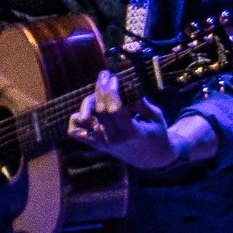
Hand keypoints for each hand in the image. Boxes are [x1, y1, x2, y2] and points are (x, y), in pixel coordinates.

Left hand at [66, 70, 181, 170]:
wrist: (151, 157)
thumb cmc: (156, 133)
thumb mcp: (156, 117)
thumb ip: (142, 103)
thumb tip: (128, 86)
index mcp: (132, 133)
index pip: (114, 109)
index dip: (112, 91)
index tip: (114, 77)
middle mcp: (114, 139)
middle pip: (99, 110)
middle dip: (101, 88)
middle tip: (105, 75)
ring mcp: (102, 143)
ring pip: (85, 118)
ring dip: (89, 101)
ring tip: (99, 90)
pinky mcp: (95, 145)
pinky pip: (75, 132)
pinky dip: (76, 119)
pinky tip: (86, 110)